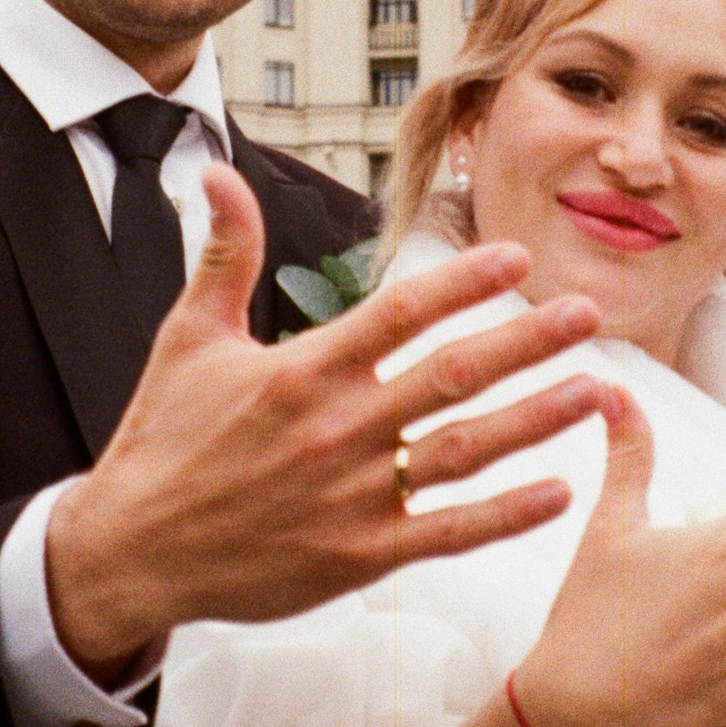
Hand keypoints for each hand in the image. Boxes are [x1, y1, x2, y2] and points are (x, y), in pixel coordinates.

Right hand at [45, 165, 607, 675]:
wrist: (131, 550)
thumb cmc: (162, 439)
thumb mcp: (189, 336)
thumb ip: (224, 252)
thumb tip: (214, 170)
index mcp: (302, 371)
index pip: (399, 314)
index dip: (462, 283)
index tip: (516, 258)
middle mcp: (336, 430)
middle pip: (452, 375)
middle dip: (526, 341)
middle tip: (586, 315)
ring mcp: (352, 497)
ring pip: (464, 451)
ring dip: (536, 420)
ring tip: (595, 391)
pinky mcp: (358, 556)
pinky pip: (447, 532)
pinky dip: (506, 515)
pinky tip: (559, 492)